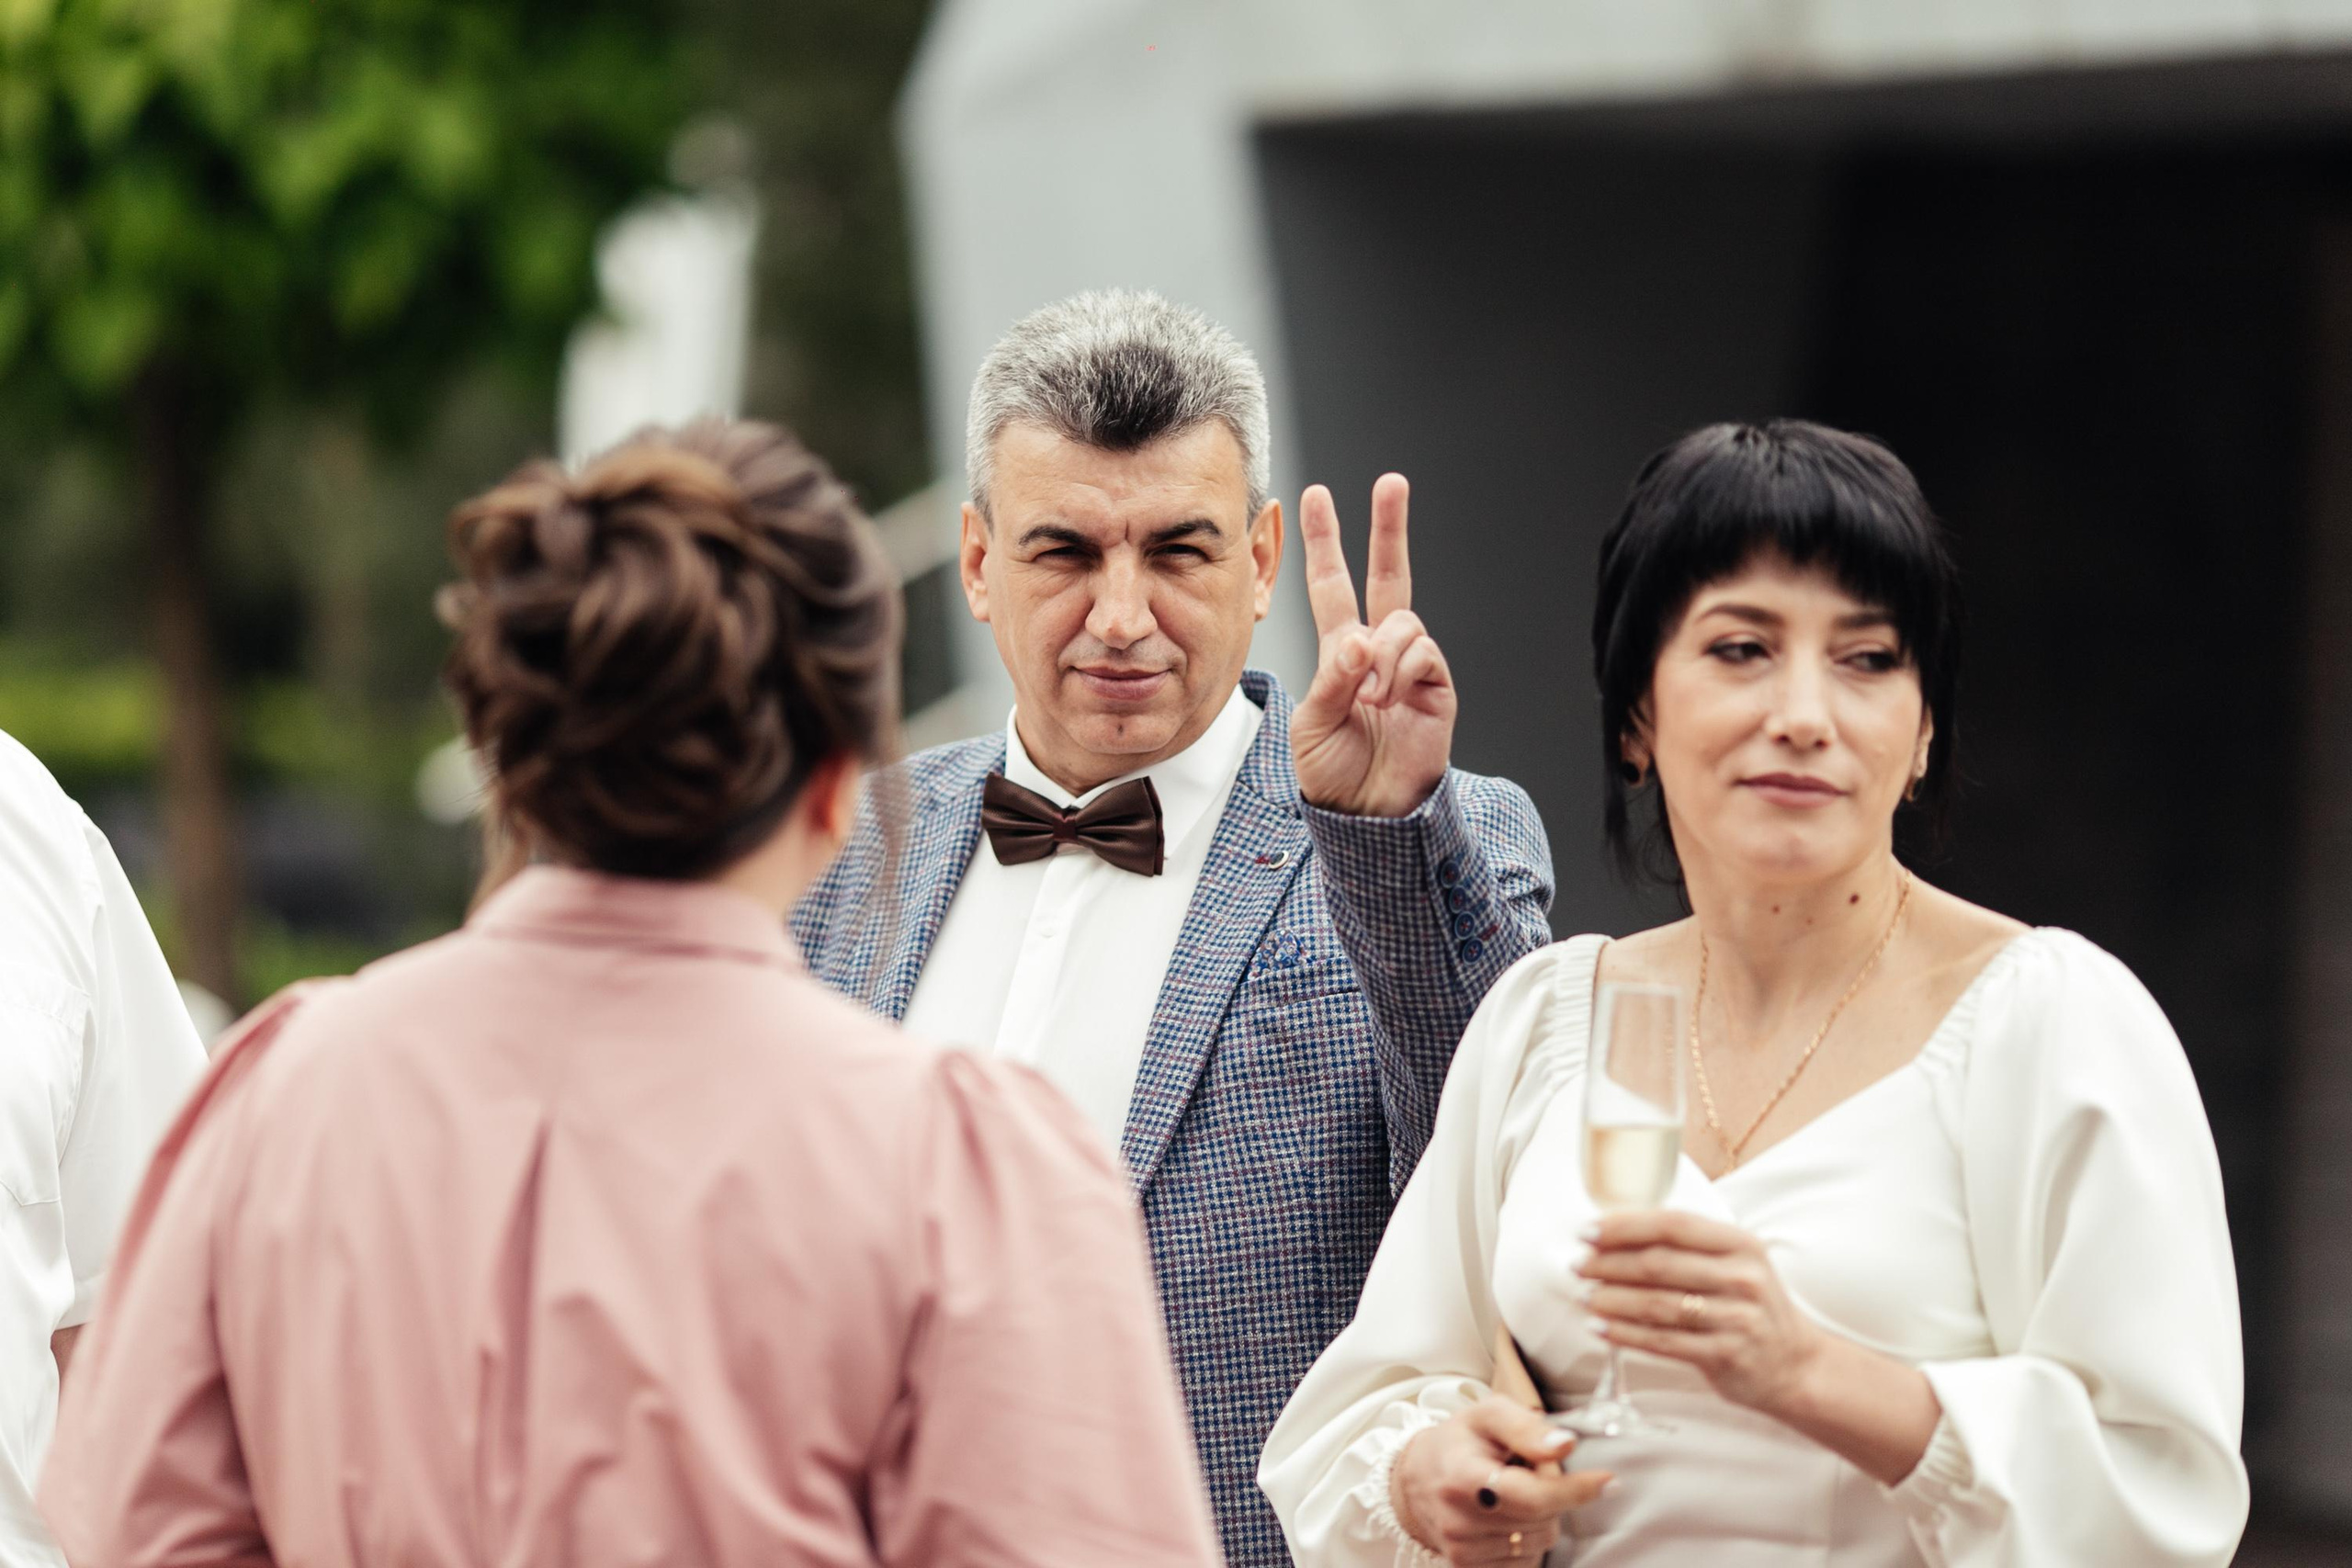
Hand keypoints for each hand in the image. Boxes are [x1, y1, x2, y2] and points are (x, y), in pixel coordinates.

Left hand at [1291, 475, 1456, 816]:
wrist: (1369, 815)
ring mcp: (1410, 666)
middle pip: (1388, 575)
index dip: (1324, 542)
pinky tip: (1389, 698)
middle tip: (1391, 483)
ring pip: (1402, 621)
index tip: (1315, 497)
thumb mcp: (1312, 724)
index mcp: (1341, 652)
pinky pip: (1422, 651)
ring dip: (1379, 654)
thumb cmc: (1334, 773)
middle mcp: (1379, 651)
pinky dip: (1400, 670)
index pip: (1331, 585)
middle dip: (1389, 528)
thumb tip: (1360, 641)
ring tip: (1370, 696)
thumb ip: (1331, 678)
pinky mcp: (1437, 686)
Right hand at [1392, 1395, 1610, 1563]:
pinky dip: (1527, 1537)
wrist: (1414, 1481)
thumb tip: (1566, 1445)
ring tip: (1510, 1491)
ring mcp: (1464, 1551)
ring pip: (1539, 1541)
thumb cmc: (1459, 1443)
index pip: (1530, 1495)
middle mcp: (1460, 1520)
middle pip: (1541, 1519)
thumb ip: (1527, 1427)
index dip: (1573, 1491)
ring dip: (1540, 1516)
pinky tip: (1506, 1516)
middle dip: (1551, 1492)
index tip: (1608, 1481)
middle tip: (1526, 1469)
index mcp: (1463, 1477)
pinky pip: (1526, 1560)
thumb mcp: (1487, 1415)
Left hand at [1577, 1210, 1830, 1417]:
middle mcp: (1742, 1278)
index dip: (1625, 1226)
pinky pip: (1663, 1341)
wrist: (1796, 1365)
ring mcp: (1736, 1318)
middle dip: (1610, 1264)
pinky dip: (1625, 1334)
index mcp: (1741, 1245)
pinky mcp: (1725, 1354)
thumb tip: (1619, 1231)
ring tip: (1585, 1297)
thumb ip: (1691, 1246)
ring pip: (1658, 1304)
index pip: (1673, 1225)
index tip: (1589, 1231)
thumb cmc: (1752, 1307)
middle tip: (1579, 1266)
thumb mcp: (1736, 1264)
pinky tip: (1601, 1328)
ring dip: (1612, 1300)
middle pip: (1660, 1264)